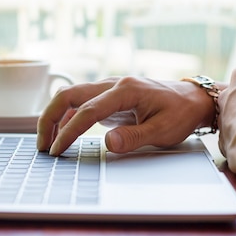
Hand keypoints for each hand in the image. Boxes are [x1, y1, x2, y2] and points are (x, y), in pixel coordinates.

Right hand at [36, 76, 216, 154]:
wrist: (193, 100)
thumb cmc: (180, 113)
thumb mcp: (163, 130)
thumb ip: (134, 137)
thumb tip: (108, 143)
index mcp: (125, 90)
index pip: (87, 111)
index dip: (69, 132)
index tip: (58, 150)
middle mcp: (112, 85)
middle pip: (68, 95)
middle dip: (49, 118)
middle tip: (43, 145)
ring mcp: (109, 89)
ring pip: (71, 97)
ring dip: (55, 117)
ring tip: (48, 143)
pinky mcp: (108, 97)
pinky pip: (80, 103)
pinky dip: (67, 117)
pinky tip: (63, 134)